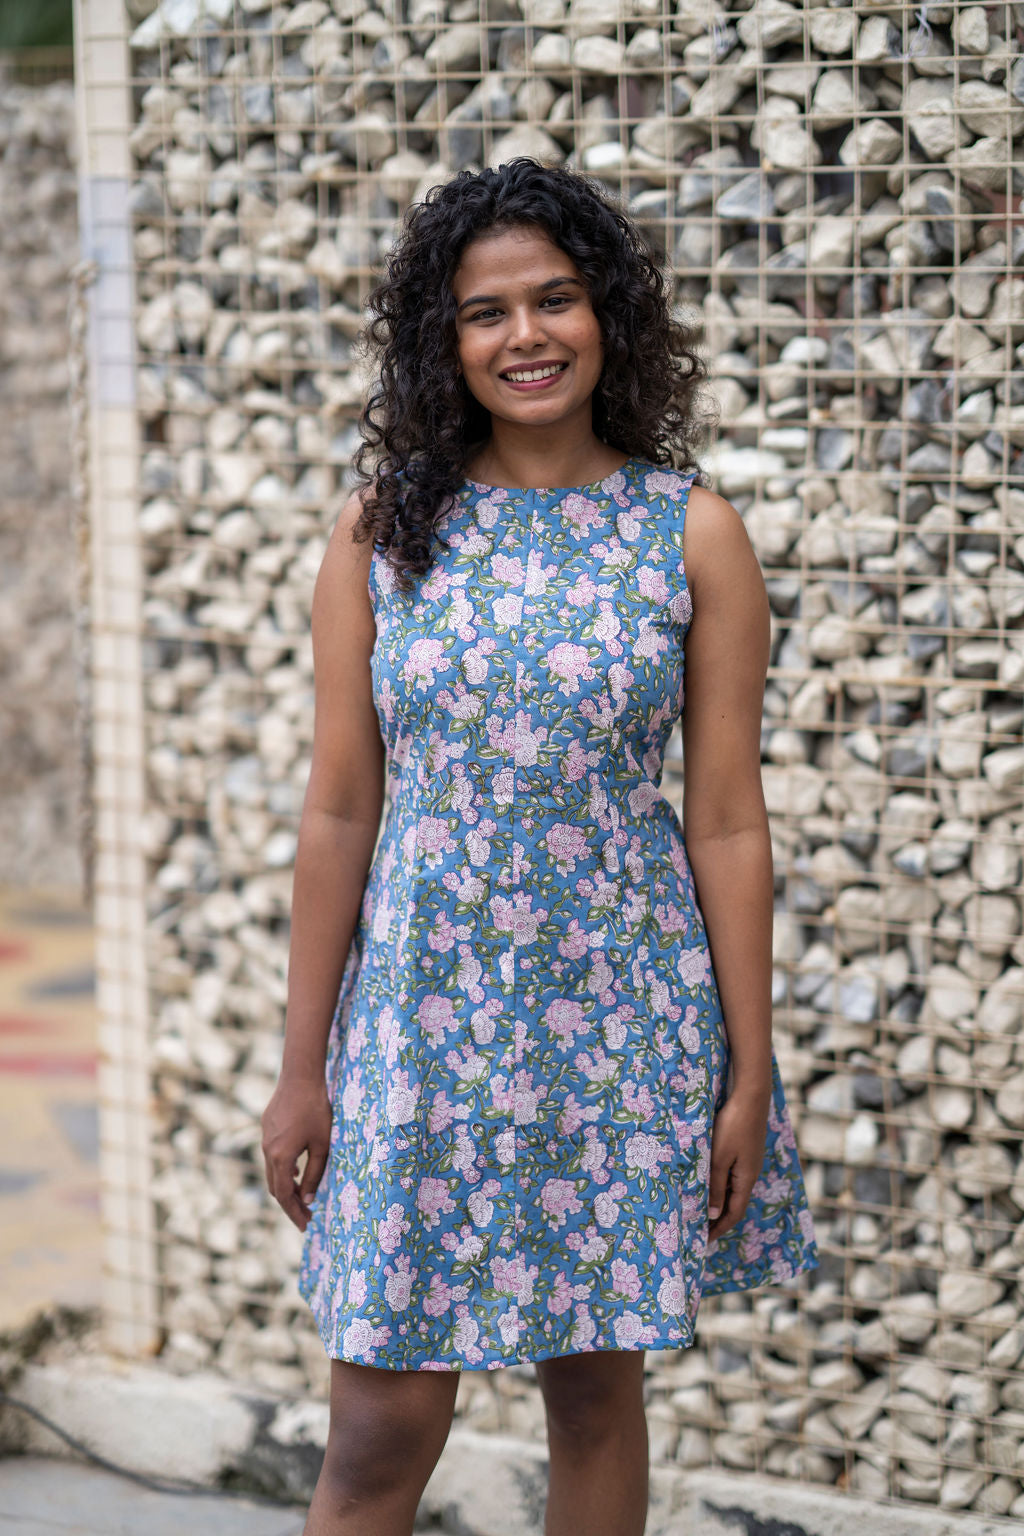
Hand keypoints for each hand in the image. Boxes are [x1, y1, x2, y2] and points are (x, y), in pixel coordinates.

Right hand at [261, 1074, 332, 1230]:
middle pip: (275, 1187)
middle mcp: (267, 1150)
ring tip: (303, 1196)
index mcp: (280, 1157)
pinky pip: (272, 1156)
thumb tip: (308, 1199)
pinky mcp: (267, 1128)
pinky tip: (296, 1170)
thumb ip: (315, 1174)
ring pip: (272, 1172)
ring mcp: (264, 1138)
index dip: (295, 1213)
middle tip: (307, 1216)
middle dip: (290, 1204)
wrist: (300, 1077)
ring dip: (286, 1186)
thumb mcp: (322, 1145)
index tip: (306, 1226)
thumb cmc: (316, 1110)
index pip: (285, 1195)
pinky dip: (283, 1169)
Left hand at [706, 1088, 768, 1243]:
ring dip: (718, 1201)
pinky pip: (732, 1174)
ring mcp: (749, 1161)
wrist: (751, 1095)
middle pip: (734, 1203)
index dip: (719, 1229)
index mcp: (746, 1179)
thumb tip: (714, 1215)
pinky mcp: (745, 1149)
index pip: (733, 1213)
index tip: (705, 1241)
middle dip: (718, 1219)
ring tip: (700, 1209)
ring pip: (733, 1188)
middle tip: (699, 1229)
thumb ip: (716, 1186)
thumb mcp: (719, 1158)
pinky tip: (708, 1181)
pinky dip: (720, 1184)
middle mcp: (750, 1173)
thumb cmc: (732, 1126)